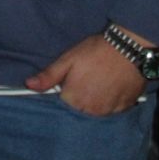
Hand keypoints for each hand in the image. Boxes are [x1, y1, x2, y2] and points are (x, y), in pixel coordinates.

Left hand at [25, 32, 146, 114]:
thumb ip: (49, 76)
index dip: (64, 92)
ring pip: (95, 111)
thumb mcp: (68, 60)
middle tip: (86, 79)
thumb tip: (29, 85)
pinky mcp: (125, 108)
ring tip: (98, 82)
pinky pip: (112, 109)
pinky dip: (109, 101)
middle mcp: (92, 111)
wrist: (129, 48)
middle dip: (79, 98)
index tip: (69, 82)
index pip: (62, 104)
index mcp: (74, 100)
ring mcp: (109, 111)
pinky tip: (111, 87)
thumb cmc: (95, 52)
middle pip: (79, 109)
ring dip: (94, 101)